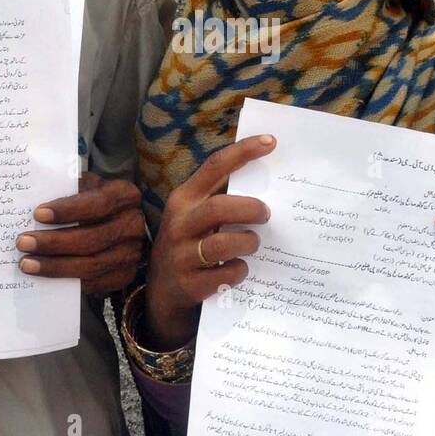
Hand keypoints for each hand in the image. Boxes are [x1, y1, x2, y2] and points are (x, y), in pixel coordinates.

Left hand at [17, 172, 145, 295]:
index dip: (68, 210)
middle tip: (23, 242)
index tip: (38, 214)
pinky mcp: (124, 275)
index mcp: (125, 196)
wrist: (115, 221)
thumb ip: (67, 188)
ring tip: (27, 263)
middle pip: (93, 238)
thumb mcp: (85, 185)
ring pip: (92, 265)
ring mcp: (131, 253)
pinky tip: (45, 278)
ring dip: (56, 266)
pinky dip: (68, 282)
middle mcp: (133, 225)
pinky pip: (94, 284)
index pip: (98, 204)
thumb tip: (32, 198)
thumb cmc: (91, 199)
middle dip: (54, 243)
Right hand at [142, 135, 276, 348]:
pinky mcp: (189, 285)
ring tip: (253, 244)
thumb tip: (267, 186)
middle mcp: (179, 224)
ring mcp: (181, 256)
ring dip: (248, 243)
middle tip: (267, 214)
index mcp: (183, 199)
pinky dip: (239, 271)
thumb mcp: (194, 217)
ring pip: (223, 244)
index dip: (243, 151)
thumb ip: (220, 199)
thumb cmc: (189, 245)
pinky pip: (225, 275)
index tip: (271, 141)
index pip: (214, 167)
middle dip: (251, 209)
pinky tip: (239, 270)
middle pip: (220, 207)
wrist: (162, 294)